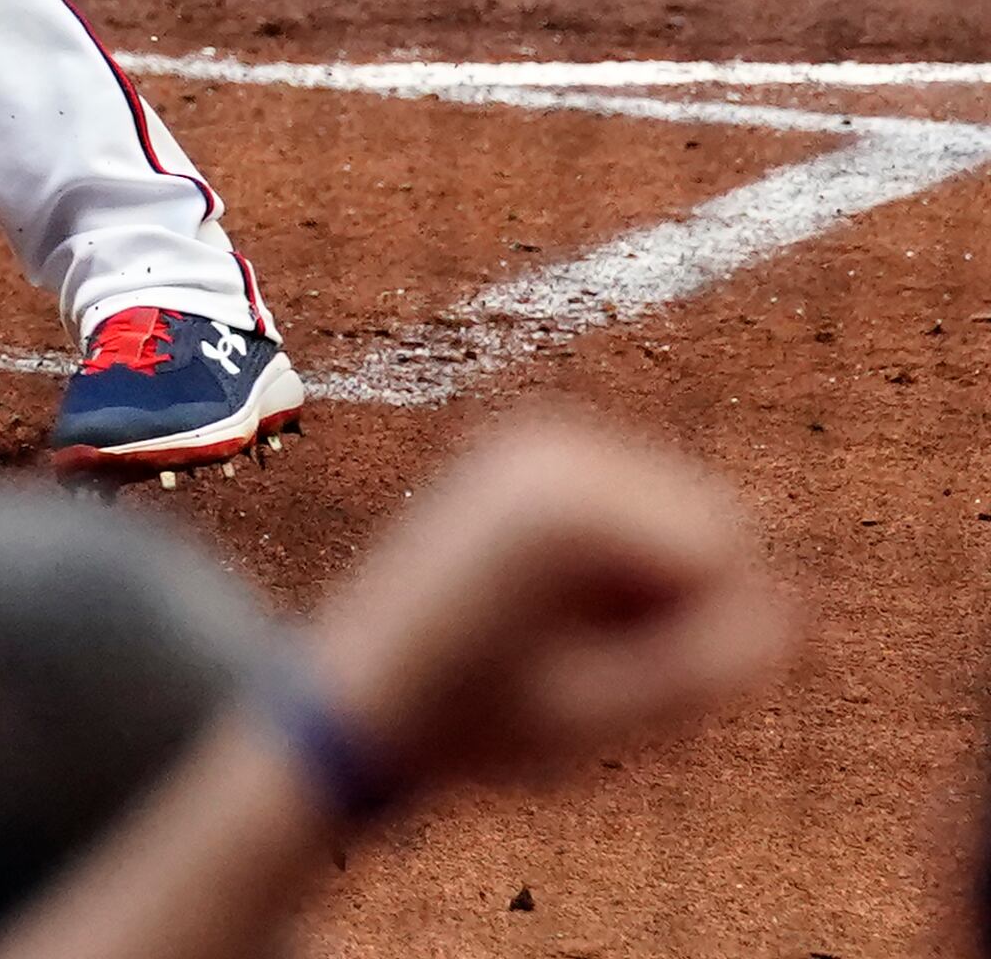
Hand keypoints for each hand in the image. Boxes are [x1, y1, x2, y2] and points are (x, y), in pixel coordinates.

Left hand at [305, 412, 794, 793]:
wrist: (357, 695)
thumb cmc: (477, 719)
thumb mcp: (607, 715)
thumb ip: (714, 664)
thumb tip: (798, 608)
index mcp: (565, 501)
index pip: (729, 551)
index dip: (695, 631)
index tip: (598, 668)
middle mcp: (549, 443)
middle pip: (715, 517)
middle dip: (680, 594)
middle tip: (577, 653)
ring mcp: (536, 437)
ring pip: (684, 511)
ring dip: (652, 580)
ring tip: (556, 629)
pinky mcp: (527, 450)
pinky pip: (640, 506)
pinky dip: (623, 559)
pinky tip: (548, 601)